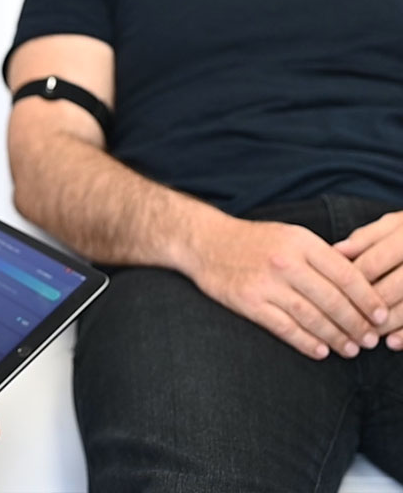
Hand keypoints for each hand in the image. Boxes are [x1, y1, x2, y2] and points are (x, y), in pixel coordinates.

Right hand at [187, 217, 387, 359]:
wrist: (206, 242)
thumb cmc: (253, 241)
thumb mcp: (289, 235)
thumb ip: (320, 256)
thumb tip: (359, 285)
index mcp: (299, 241)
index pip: (345, 274)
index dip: (367, 299)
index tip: (380, 316)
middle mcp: (284, 261)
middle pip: (332, 299)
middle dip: (356, 324)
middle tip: (369, 340)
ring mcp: (265, 283)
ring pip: (312, 317)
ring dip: (336, 337)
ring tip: (350, 350)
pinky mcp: (248, 302)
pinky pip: (285, 328)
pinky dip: (307, 342)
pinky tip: (320, 351)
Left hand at [334, 211, 402, 349]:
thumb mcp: (392, 226)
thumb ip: (366, 238)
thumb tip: (336, 251)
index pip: (372, 263)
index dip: (350, 283)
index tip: (331, 297)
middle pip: (392, 288)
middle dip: (367, 307)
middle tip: (346, 324)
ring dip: (387, 324)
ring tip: (366, 336)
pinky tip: (393, 343)